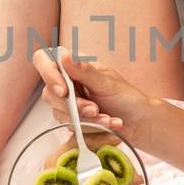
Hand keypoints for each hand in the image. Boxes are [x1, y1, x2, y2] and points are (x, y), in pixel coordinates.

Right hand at [33, 47, 147, 131]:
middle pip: (49, 93)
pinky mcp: (72, 121)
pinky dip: (91, 128)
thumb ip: (84, 71)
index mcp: (73, 65)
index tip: (64, 91)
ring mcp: (67, 103)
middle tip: (95, 109)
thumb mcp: (107, 82)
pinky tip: (108, 125)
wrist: (139, 122)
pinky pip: (71, 127)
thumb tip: (65, 56)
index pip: (44, 60)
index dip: (48, 74)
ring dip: (85, 119)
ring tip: (108, 119)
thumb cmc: (126, 97)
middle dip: (74, 106)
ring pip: (60, 113)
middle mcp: (66, 82)